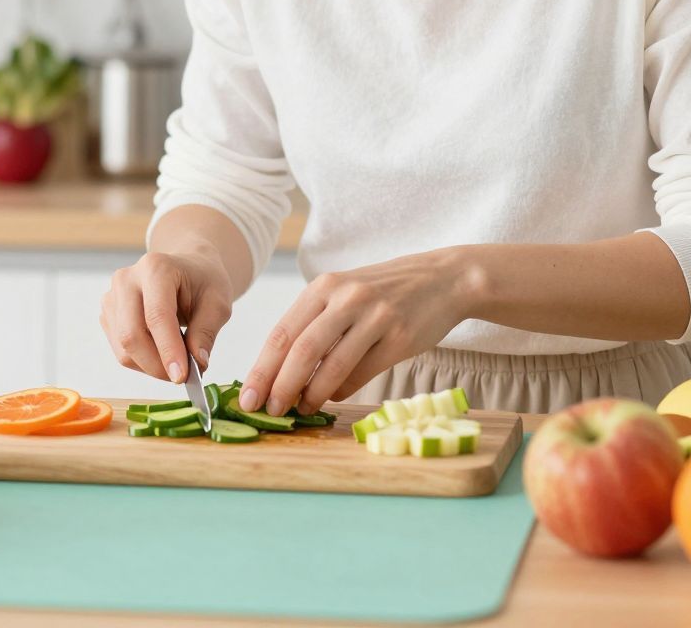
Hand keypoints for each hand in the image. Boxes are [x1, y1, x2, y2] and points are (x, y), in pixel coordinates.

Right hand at [101, 250, 233, 384]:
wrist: (187, 269)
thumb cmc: (203, 282)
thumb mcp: (218, 303)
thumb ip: (206, 332)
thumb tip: (197, 363)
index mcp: (156, 268)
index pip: (157, 316)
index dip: (168, 349)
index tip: (182, 376)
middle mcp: (126, 279)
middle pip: (131, 334)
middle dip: (156, 365)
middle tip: (182, 377)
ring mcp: (112, 297)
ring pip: (123, 348)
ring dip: (151, 366)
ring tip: (176, 360)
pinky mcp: (108, 314)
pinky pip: (120, 350)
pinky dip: (142, 361)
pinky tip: (161, 352)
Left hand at [239, 249, 472, 416]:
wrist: (444, 279)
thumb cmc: (384, 292)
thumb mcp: (345, 294)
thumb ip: (315, 325)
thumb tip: (280, 373)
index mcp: (325, 286)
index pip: (282, 332)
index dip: (262, 368)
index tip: (247, 397)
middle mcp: (347, 298)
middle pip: (302, 351)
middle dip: (280, 386)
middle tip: (268, 410)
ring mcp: (376, 316)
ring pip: (332, 365)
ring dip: (311, 394)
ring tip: (300, 409)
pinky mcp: (401, 337)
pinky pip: (363, 372)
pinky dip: (342, 390)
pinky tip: (332, 397)